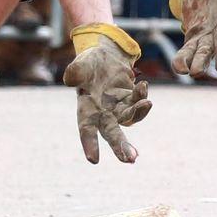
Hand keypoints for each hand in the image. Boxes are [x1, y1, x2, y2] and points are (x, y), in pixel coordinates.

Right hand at [63, 24, 151, 163]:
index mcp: (86, 110)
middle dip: (120, 146)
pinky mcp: (131, 101)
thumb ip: (76, 71)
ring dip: (138, 114)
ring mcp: (118, 109)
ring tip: (146, 104)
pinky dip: (142, 97)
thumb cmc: (89, 64)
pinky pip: (138, 104)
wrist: (104, 56)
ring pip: (129, 119)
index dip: (89, 144)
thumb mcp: (81, 64)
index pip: (86, 130)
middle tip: (130, 159)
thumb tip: (69, 79)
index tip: (94, 160)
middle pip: (111, 133)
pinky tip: (143, 85)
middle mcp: (103, 114)